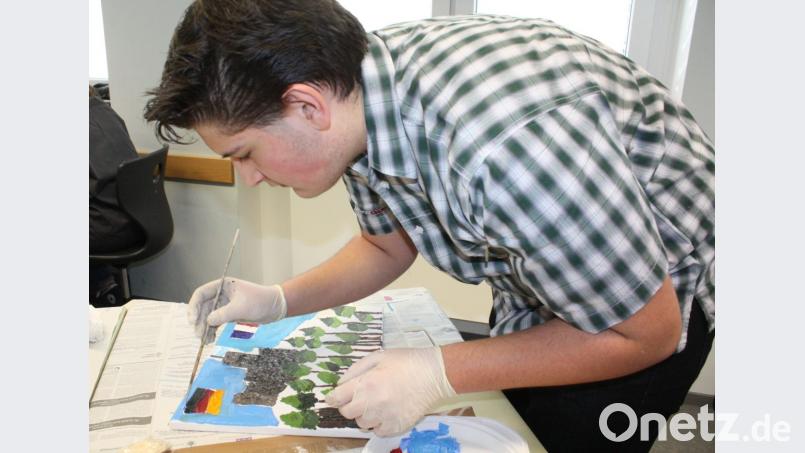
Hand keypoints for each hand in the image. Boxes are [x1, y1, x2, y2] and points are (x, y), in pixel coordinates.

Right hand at [187, 278, 286, 340]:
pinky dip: (212, 330)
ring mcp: (225, 304)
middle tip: (198, 334)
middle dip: (199, 321)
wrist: (276, 308)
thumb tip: (208, 321)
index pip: (201, 293)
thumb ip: (223, 314)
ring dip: (204, 327)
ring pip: (208, 316)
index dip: (194, 307)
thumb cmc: (261, 301)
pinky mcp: (229, 314)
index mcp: (223, 285)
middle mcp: (221, 294)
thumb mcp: (241, 308)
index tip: (192, 321)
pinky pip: (216, 322)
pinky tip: (210, 339)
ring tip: (205, 340)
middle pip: (202, 307)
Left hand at [325, 347, 455, 435]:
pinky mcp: (395, 427)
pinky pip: (377, 431)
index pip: (337, 398)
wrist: (434, 375)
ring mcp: (384, 417)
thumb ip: (356, 370)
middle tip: (360, 397)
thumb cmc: (406, 362)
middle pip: (347, 413)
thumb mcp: (378, 356)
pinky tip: (386, 412)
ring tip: (377, 403)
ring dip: (364, 415)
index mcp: (365, 383)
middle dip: (349, 405)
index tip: (336, 396)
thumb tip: (341, 384)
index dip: (334, 397)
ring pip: (361, 424)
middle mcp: (371, 403)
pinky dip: (378, 424)